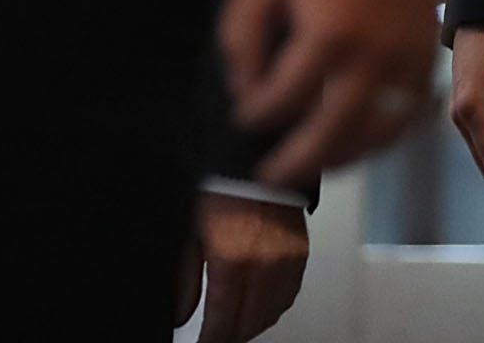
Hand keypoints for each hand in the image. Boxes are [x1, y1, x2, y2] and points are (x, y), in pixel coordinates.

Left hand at [174, 192, 310, 342]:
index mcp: (232, 260)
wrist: (256, 158)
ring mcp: (287, 259)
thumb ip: (185, 279)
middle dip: (230, 336)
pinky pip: (289, 295)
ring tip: (235, 327)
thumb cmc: (221, 186)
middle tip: (216, 338)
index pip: (222, 322)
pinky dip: (274, 307)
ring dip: (253, 325)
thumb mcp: (192, 233)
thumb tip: (181, 313)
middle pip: (248, 324)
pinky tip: (259, 307)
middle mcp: (264, 263)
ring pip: (271, 314)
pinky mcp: (301, 252)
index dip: (210, 341)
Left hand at [219, 0, 441, 189]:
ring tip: (313, 166)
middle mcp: (373, 58)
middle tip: (268, 177)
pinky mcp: (425, 62)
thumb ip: (240, 37)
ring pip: (375, 136)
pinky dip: (380, 139)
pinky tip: (355, 143)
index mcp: (329, 34)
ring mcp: (406, 64)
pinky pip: (405, 117)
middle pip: (332, 134)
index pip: (284, 100)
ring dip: (341, 158)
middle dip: (294, 162)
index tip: (244, 112)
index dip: (255, 113)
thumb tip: (246, 90)